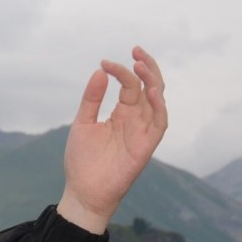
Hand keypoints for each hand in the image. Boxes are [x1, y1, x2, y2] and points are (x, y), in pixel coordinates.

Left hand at [56, 46, 166, 233]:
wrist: (82, 191)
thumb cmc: (82, 160)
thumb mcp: (82, 123)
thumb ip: (91, 99)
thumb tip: (100, 71)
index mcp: (121, 114)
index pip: (130, 85)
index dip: (121, 71)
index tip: (105, 63)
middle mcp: (135, 120)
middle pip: (150, 87)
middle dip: (146, 67)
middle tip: (135, 50)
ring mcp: (142, 131)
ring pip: (157, 100)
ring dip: (152, 81)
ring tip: (140, 65)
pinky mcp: (146, 146)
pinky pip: (160, 123)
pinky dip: (159, 106)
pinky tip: (151, 92)